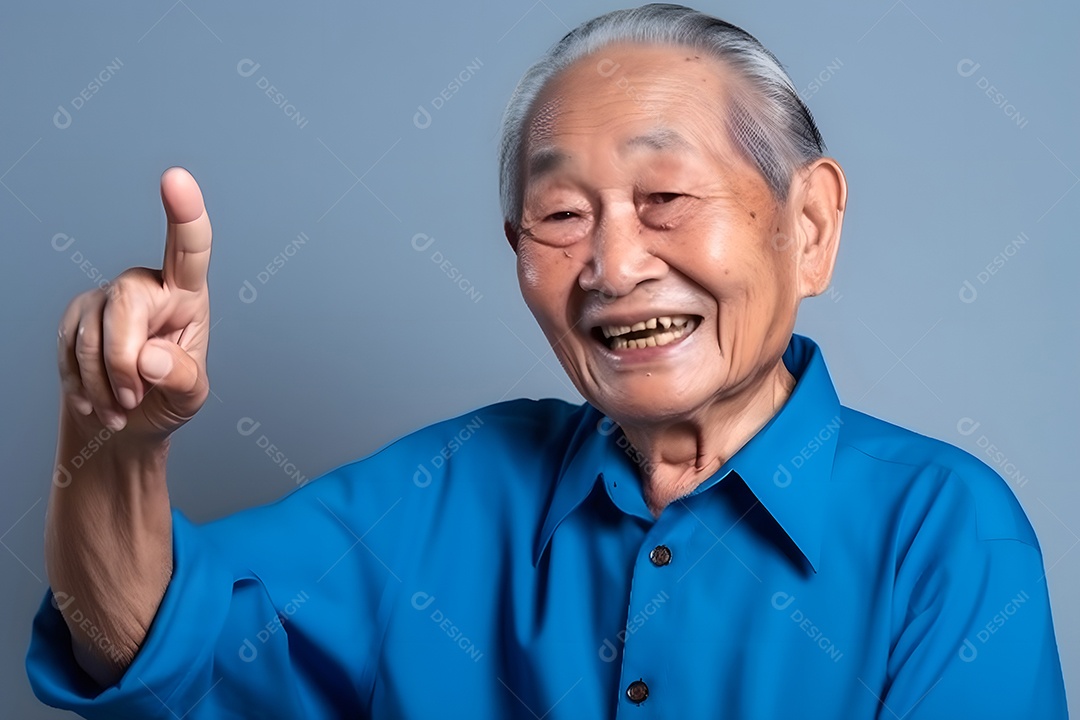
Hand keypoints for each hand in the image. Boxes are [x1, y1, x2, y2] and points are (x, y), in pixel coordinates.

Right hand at [57, 167, 212, 441]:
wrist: (127, 417)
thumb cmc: (168, 396)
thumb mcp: (191, 397)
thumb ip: (182, 378)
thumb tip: (149, 357)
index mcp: (186, 294)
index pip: (189, 251)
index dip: (185, 214)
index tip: (177, 179)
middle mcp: (145, 286)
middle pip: (126, 302)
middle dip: (123, 361)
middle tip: (134, 398)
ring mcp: (105, 298)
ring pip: (92, 337)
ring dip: (105, 386)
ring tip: (124, 406)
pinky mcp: (74, 316)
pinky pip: (68, 353)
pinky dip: (85, 389)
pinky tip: (99, 402)